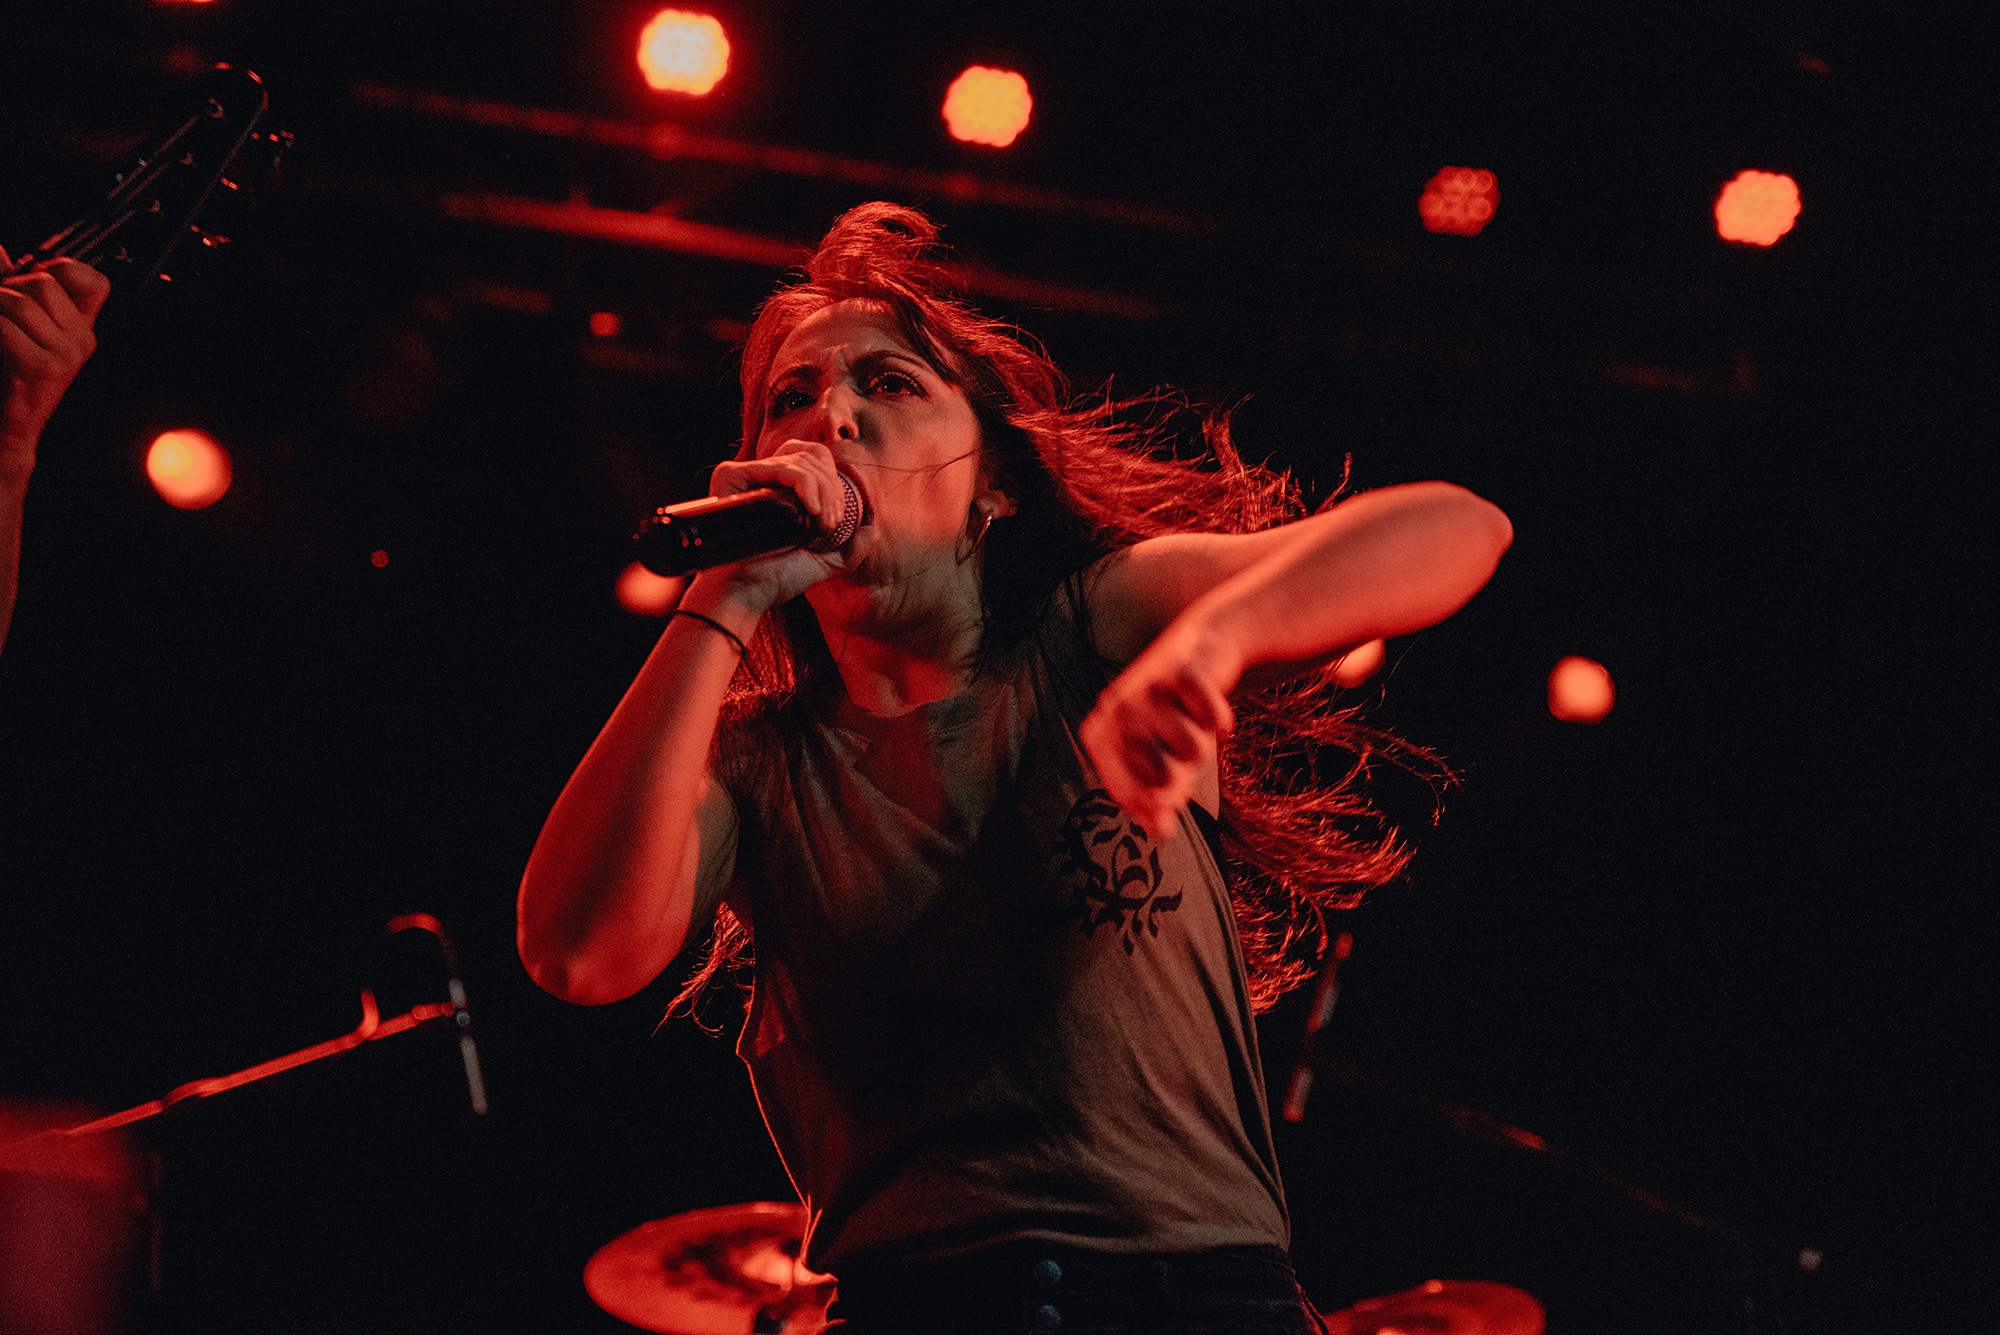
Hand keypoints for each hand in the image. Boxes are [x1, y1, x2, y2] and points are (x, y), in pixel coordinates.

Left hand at [1, 251, 110, 485]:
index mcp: (79, 330)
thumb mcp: (10, 329)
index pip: (92, 281)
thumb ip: (8, 288)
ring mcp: (67, 357)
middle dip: (5, 288)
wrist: (3, 432)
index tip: (29, 281)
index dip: (61, 269)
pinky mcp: (44, 369)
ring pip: (21, 302)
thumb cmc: (5, 381)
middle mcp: (81, 342)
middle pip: (43, 283)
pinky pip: (7, 328)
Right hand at [696, 438, 862, 612]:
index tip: (839, 514)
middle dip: (833, 489)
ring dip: (823, 491)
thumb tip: (872, 526)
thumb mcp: (824, 562)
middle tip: (832, 524)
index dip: (834, 480)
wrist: (747, 594)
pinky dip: (805, 485)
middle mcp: (760, 476)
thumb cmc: (777, 580)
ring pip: (801, 461)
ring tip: (822, 525)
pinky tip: (812, 511)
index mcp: (777, 487)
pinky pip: (782, 467)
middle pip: (810, 456)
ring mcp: (745, 474)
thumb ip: (851, 547)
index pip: (813, 458)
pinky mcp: (732, 476)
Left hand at [1080, 610, 1241, 839]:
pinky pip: (1213, 717)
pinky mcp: (1182, 671)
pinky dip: (1221, 719)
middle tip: (1182, 756)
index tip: (1172, 798)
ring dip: (1205, 743)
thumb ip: (1158, 800)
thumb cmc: (1176, 714)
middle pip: (1160, 778)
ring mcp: (1147, 689)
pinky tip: (1211, 707)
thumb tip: (1162, 833)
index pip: (1128, 795)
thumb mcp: (1164, 760)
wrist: (1203, 651)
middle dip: (1183, 776)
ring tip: (1195, 724)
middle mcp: (1116, 711)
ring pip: (1194, 750)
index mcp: (1101, 735)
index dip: (1157, 805)